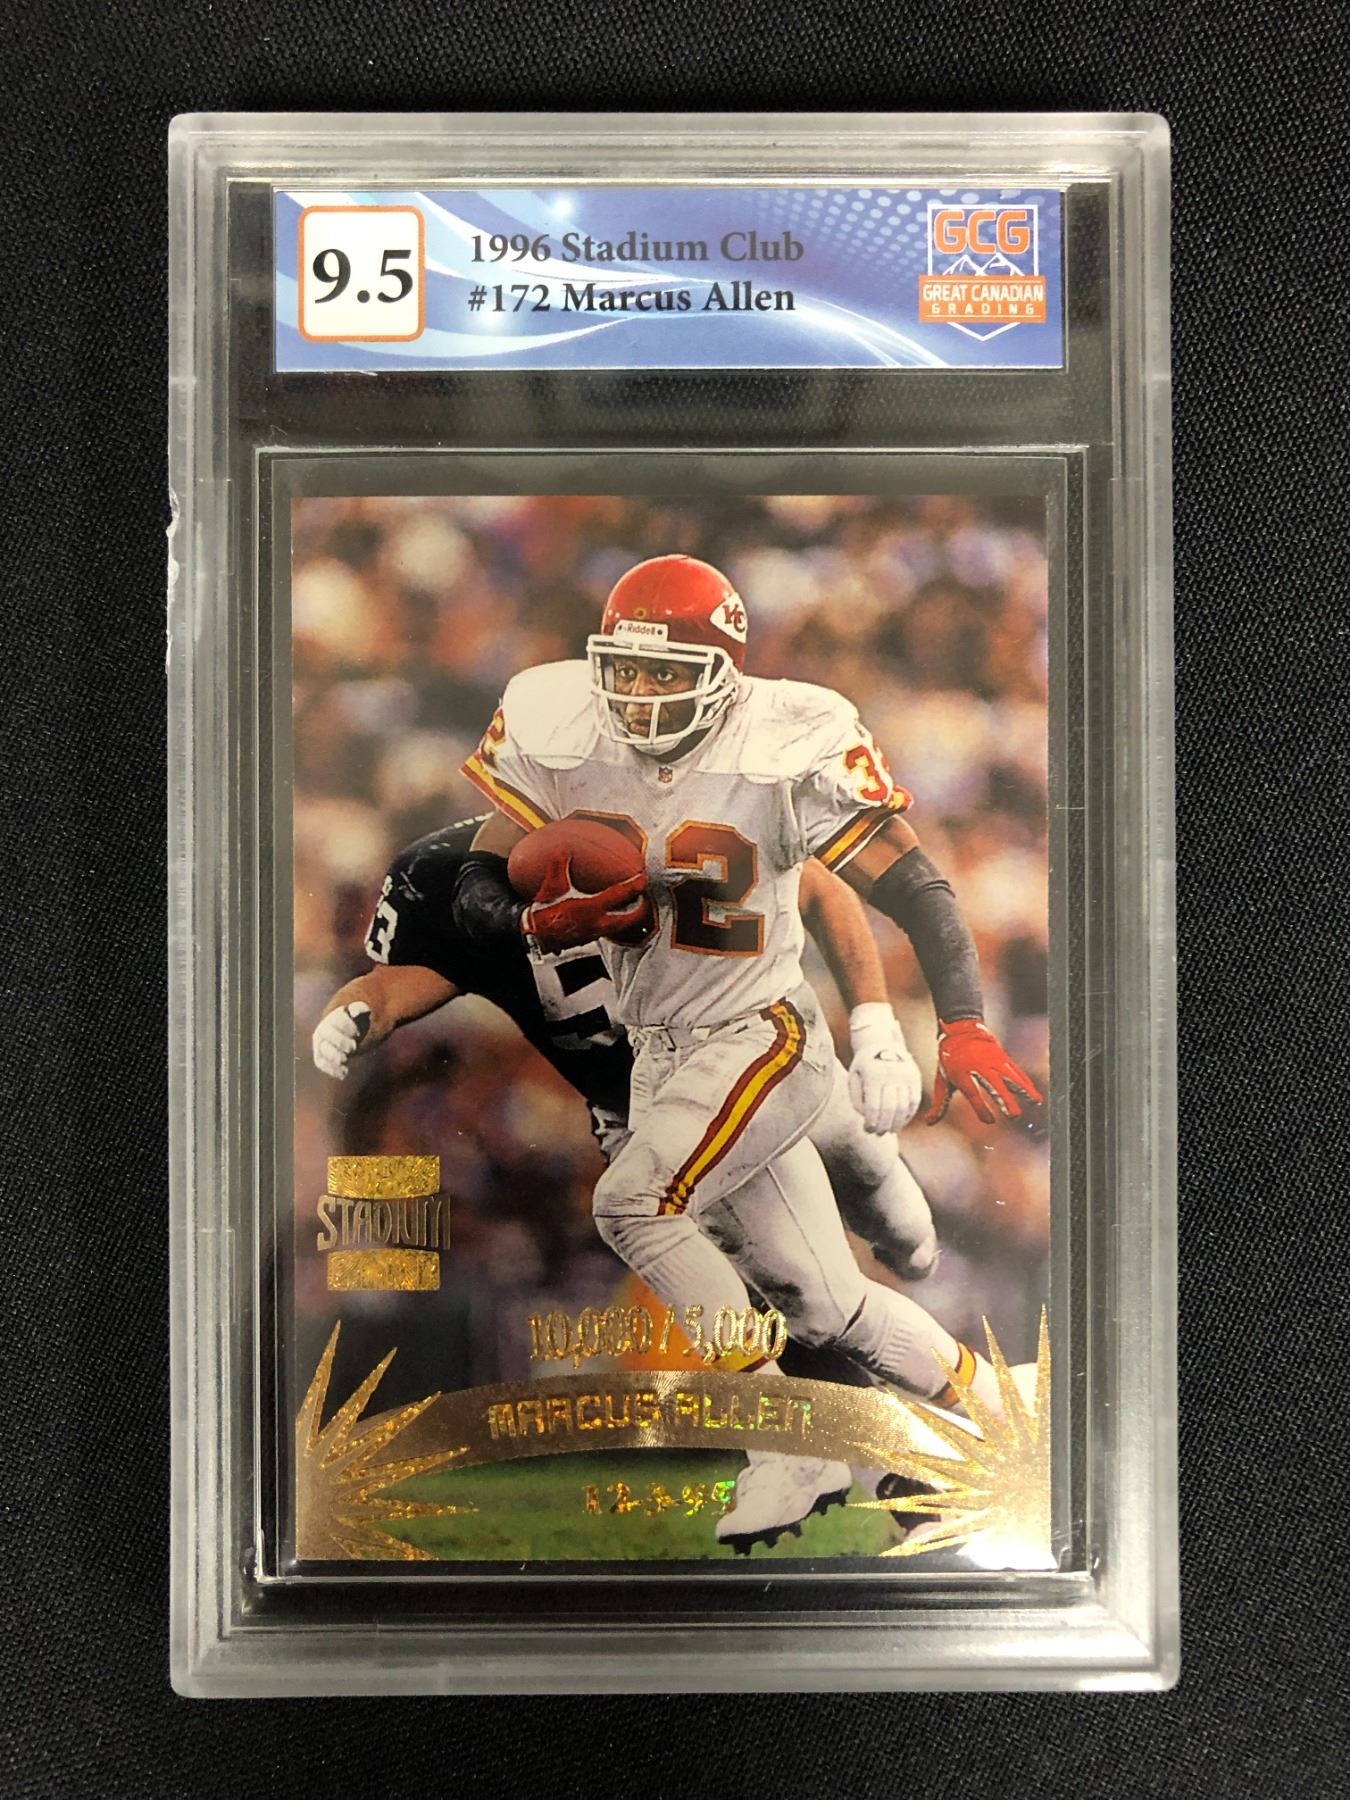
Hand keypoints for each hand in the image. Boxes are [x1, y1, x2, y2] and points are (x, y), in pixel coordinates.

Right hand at [312, 1001, 371, 1079]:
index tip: (358, 1033)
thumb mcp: (360, 1014)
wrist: (346, 1035)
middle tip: (353, 1047)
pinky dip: (332, 1070)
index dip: (348, 1027)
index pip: (337, 1020)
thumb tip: (357, 1011)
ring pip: (323, 1050)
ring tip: (345, 1060)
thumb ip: (360, 1009)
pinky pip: (322, 1064)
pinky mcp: (321, 1058)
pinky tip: (343, 1074)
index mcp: (333, 1018)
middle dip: (341, 1041)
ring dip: (334, 1056)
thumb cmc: (355, 1023)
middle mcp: (323, 1030)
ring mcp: (321, 1045)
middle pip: (328, 1035)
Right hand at [523, 846, 652, 953]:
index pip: (619, 895)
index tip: (644, 879)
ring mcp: (593, 934)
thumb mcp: (551, 885)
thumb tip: (562, 846)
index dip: (634, 886)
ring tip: (632, 911)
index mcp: (592, 908)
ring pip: (617, 928)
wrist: (534, 937)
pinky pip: (604, 931)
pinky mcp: (586, 941)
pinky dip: (611, 924)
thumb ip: (558, 865)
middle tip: (646, 902)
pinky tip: (605, 919)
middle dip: (639, 911)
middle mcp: (597, 923)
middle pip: (627, 919)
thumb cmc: (543, 911)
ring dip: (627, 919)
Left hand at [847, 1003, 923, 1132]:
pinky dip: (908, 1115)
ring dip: (896, 1123)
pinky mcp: (915, 1077)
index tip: (867, 1130)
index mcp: (874, 1074)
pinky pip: (914, 1101)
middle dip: (883, 1126)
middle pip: (890, 1110)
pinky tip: (900, 1121)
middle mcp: (892, 1074)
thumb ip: (858, 1099)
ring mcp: (906, 1075)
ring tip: (888, 1130)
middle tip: (878, 1133)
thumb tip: (868, 1118)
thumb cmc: (864, 1063)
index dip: (871, 1122)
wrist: (882, 1040)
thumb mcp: (854, 1077)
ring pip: (904, 1107)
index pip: (873, 1107)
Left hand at [924, 1018, 1042, 1124]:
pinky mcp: (1002, 1057)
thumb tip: (929, 1123)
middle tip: (1014, 1115)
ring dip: (1023, 1089)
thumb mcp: (942, 1080)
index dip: (981, 1108)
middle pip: (993, 1084)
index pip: (973, 1093)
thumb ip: (939, 1103)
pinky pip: (1016, 1070)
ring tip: (1034, 1102)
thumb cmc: (950, 1060)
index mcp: (961, 1073)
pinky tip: (1035, 1095)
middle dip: (1004, 1099)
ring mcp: (992, 1061)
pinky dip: (1026, 1082)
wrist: (960, 1031)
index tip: (989, 1121)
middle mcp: (978, 1066)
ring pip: (1009, 1076)